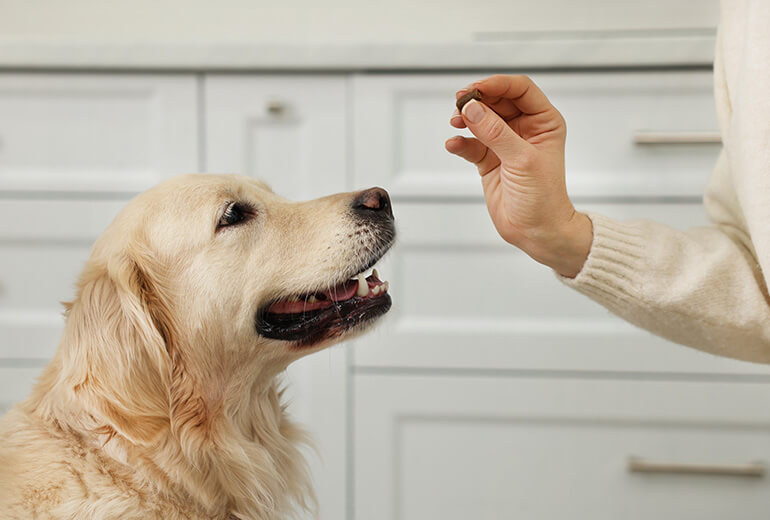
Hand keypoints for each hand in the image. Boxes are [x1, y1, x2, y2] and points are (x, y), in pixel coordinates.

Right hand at [445, 75, 591, 277]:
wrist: (536, 231)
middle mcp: (525, 129)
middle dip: (477, 100)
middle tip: (459, 104)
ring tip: (455, 122)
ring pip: (481, 120)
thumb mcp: (522, 160)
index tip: (475, 89)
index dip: (497, 85)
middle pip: (496, 101)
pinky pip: (471, 144)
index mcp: (544, 121)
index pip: (520, 90)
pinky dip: (461, 142)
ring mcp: (505, 144)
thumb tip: (472, 108)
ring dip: (466, 118)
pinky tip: (454, 145)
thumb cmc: (543, 197)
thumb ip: (495, 132)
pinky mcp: (489, 160)